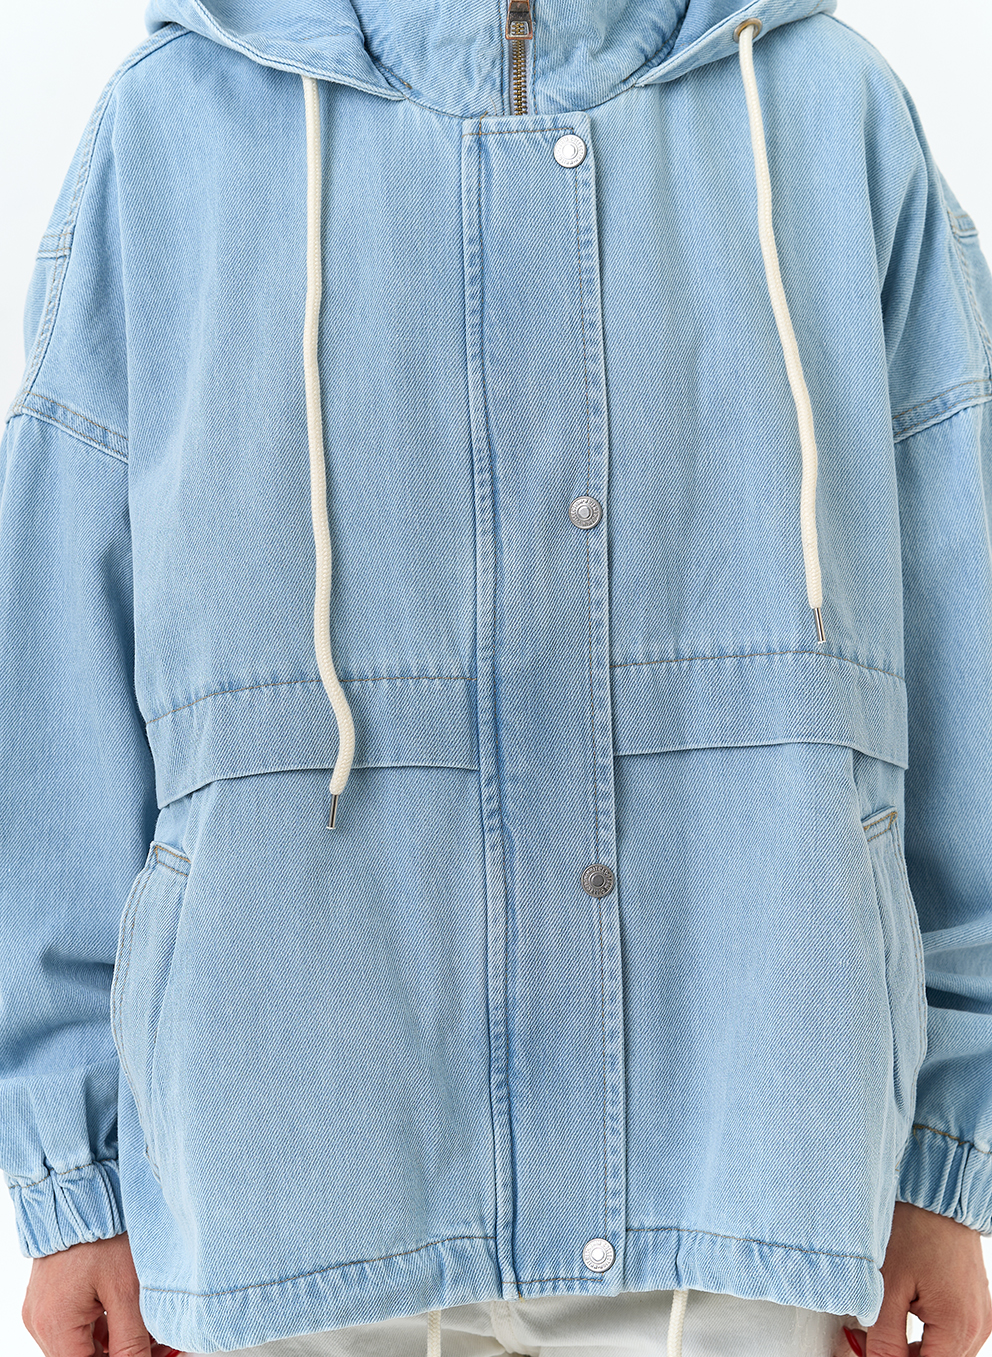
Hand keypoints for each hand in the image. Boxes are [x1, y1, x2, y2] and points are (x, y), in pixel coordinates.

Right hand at [21, 1232, 180, 1356]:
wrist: (81, 1192)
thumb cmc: (102, 1233)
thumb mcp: (127, 1290)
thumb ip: (132, 1340)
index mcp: (55, 1325)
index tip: (147, 1356)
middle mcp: (41, 1322)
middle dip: (120, 1355)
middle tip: (156, 1346)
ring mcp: (42, 1309)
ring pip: (81, 1344)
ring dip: (113, 1344)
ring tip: (151, 1333)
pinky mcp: (50, 1297)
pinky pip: (75, 1325)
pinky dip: (102, 1327)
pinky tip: (131, 1319)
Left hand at [862, 1201, 991, 1356]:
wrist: (936, 1195)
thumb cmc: (914, 1229)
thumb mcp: (888, 1286)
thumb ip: (885, 1337)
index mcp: (958, 1327)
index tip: (870, 1352)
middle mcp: (977, 1327)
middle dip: (902, 1356)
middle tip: (869, 1338)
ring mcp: (980, 1317)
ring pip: (945, 1353)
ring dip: (915, 1349)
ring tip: (885, 1322)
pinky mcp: (976, 1306)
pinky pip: (953, 1335)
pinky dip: (929, 1334)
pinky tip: (905, 1313)